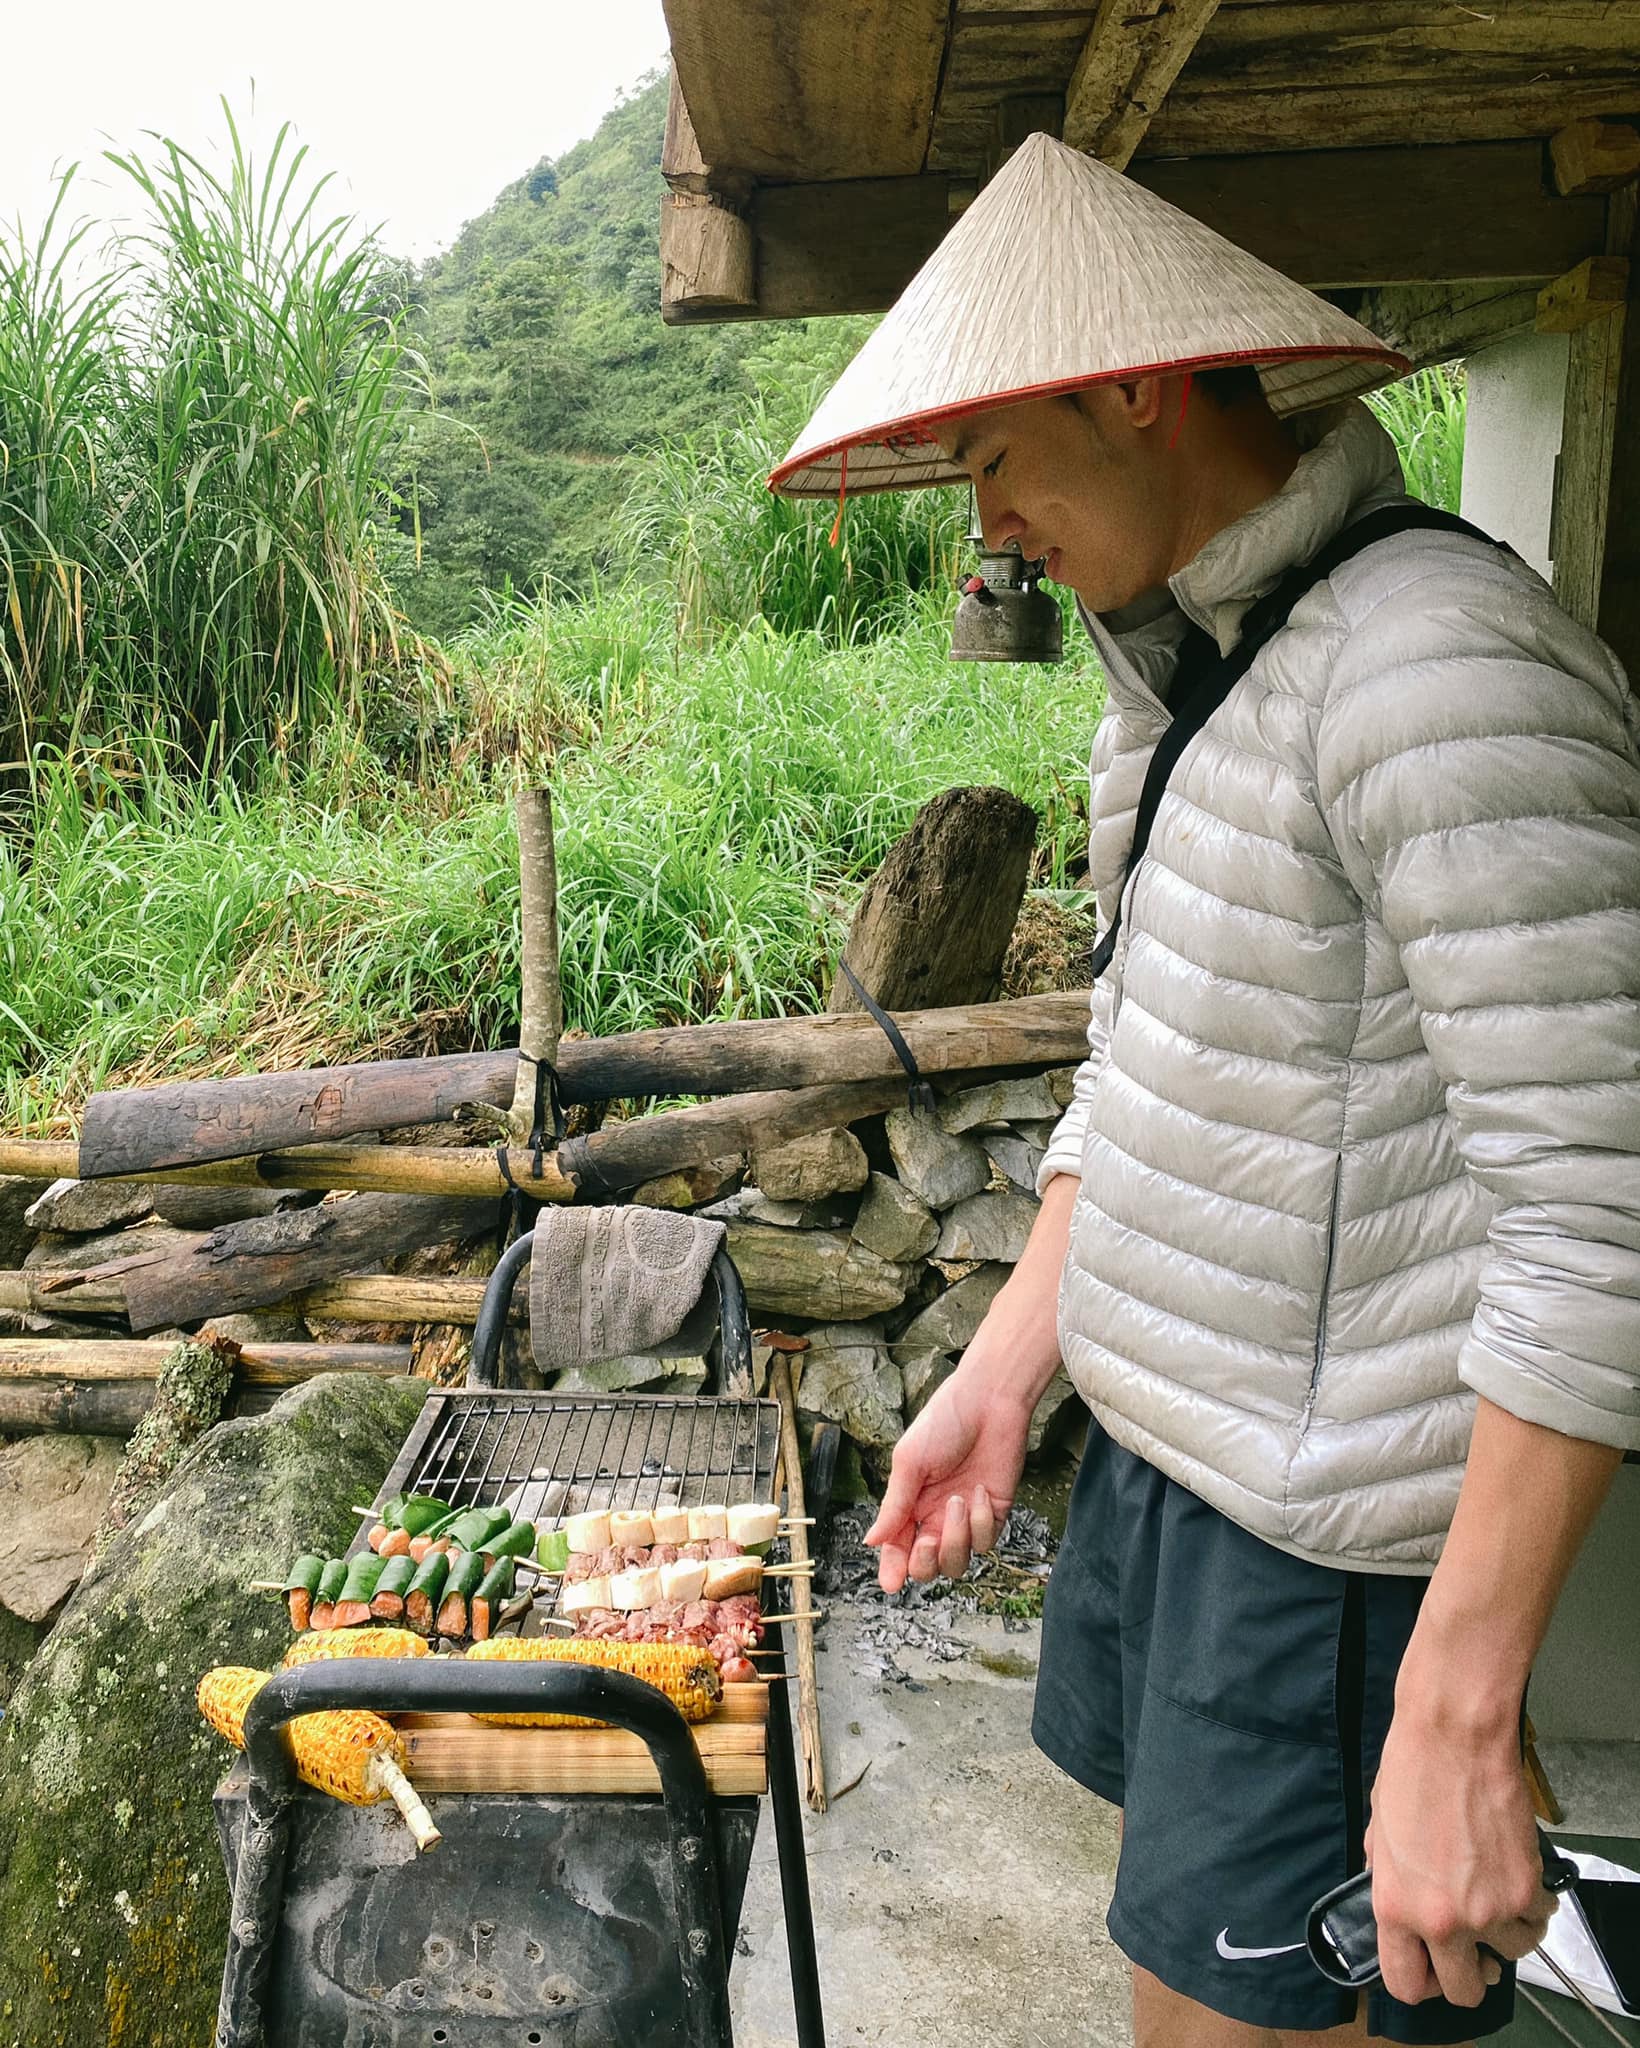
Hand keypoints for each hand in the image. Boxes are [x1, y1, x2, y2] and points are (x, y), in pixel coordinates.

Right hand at [864, 1368, 1030, 1592]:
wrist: (989, 1401)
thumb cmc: (943, 1422)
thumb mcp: (909, 1462)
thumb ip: (894, 1505)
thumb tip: (870, 1541)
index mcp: (910, 1504)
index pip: (897, 1548)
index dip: (892, 1569)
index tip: (891, 1584)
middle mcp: (936, 1516)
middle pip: (928, 1566)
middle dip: (926, 1562)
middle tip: (927, 1539)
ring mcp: (965, 1518)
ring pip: (958, 1561)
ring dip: (957, 1539)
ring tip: (958, 1500)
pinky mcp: (993, 1513)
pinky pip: (986, 1541)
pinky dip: (981, 1521)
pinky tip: (979, 1491)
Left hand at [1366, 1700, 1556, 2006]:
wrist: (1454, 1737)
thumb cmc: (1411, 1772)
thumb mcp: (1379, 1833)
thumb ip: (1389, 1880)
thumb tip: (1402, 1906)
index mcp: (1395, 1908)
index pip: (1405, 1985)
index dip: (1420, 1983)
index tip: (1430, 1971)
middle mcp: (1444, 1922)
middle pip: (1466, 1992)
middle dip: (1470, 1973)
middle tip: (1472, 1948)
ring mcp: (1489, 1911)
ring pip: (1511, 1956)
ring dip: (1505, 1934)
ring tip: (1494, 1894)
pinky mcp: (1525, 1891)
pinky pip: (1537, 1921)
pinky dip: (1531, 1906)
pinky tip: (1514, 1875)